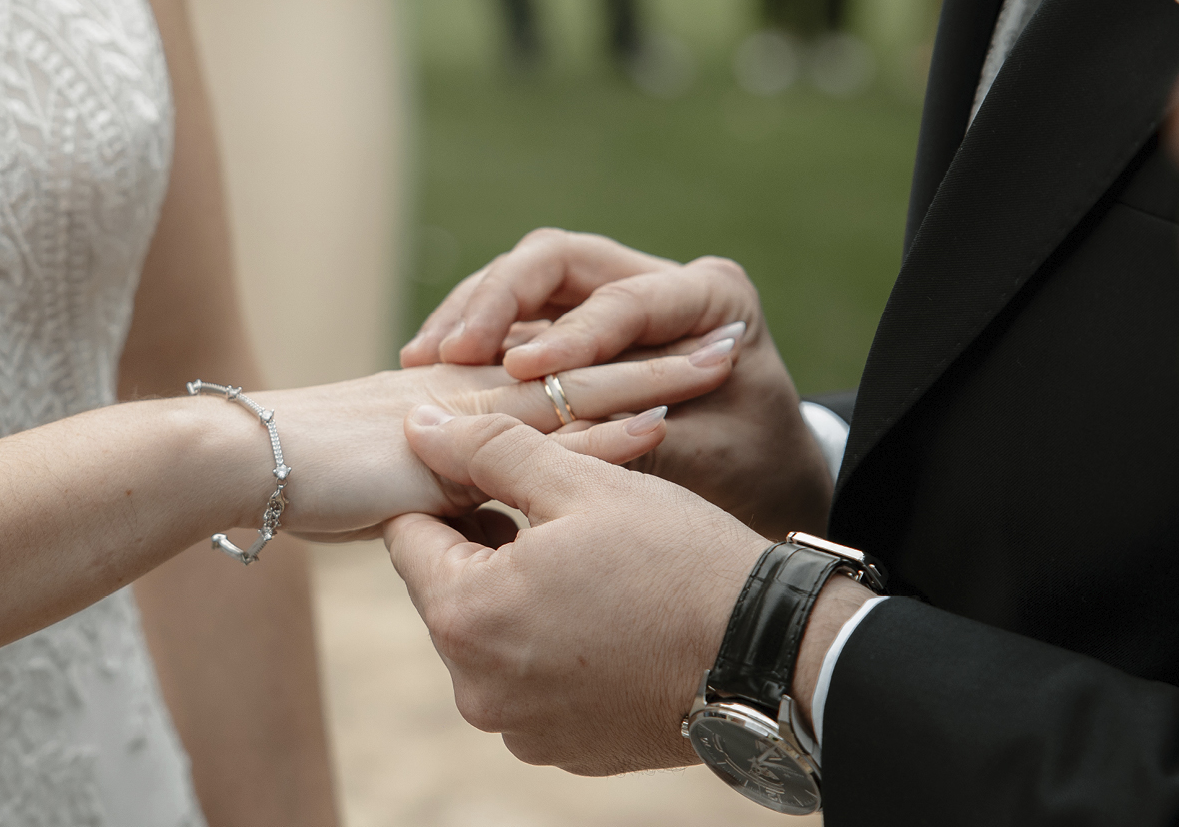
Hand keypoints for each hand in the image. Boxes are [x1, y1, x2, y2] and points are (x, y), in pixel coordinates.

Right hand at [248, 351, 727, 541]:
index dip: (622, 356)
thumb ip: (448, 495)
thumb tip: (480, 523)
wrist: (250, 461)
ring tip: (722, 361)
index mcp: (467, 392)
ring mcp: (471, 412)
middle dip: (660, 347)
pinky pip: (547, 438)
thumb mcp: (399, 484)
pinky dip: (606, 433)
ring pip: (579, 385)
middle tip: (733, 336)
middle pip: (586, 360)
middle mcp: (477, 387)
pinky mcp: (460, 447)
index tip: (682, 347)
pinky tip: (658, 425)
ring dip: (653, 374)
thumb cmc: (309, 475)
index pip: (561, 366)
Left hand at [383, 411, 873, 774]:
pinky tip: (607, 617)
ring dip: (520, 598)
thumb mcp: (582, 483)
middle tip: (555, 514)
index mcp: (467, 615)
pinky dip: (553, 649)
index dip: (447, 493)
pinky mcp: (562, 751)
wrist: (770, 657)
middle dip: (486, 547)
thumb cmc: (678, 560)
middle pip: (447, 591)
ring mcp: (519, 728)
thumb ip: (488, 449)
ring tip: (589, 565)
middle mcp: (477, 687)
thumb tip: (417, 427)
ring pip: (490, 638)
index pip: (408, 537)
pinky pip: (531, 684)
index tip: (496, 474)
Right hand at [401, 229, 829, 536]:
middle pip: (555, 262)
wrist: (772, 479)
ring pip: (522, 282)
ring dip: (470, 315)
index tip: (521, 369)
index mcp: (711, 295)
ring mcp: (607, 297)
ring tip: (424, 357)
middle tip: (454, 349)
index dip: (570, 336)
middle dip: (498, 300)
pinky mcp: (569, 326)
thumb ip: (643, 447)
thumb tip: (568, 448)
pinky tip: (427, 365)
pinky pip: (510, 317)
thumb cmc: (753, 473)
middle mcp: (655, 281)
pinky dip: (470, 336)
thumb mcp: (709, 460)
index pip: (623, 302)